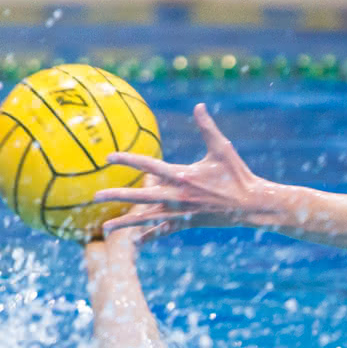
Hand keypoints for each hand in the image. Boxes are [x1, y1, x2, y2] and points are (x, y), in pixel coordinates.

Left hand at [95, 104, 266, 238]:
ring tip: (104, 229)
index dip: (127, 160)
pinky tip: (136, 241)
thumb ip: (207, 127)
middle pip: (140, 197)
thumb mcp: (223, 148)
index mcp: (183, 176)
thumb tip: (199, 106)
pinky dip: (149, 235)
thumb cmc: (237, 175)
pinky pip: (163, 230)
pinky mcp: (187, 222)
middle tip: (96, 196)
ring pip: (147, 218)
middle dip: (117, 196)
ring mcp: (181, 212)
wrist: (251, 205)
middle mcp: (177, 196)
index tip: (108, 157)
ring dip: (125, 223)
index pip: (148, 166)